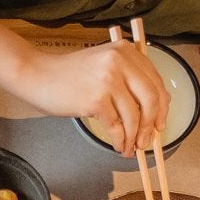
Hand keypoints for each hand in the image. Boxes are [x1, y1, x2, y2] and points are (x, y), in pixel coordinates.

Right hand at [16, 38, 167, 156]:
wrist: (38, 76)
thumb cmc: (67, 74)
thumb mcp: (102, 64)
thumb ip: (125, 77)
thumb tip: (147, 110)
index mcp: (126, 51)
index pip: (156, 82)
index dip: (162, 107)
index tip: (160, 123)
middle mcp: (121, 62)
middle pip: (151, 99)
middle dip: (151, 125)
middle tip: (147, 140)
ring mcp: (109, 80)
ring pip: (134, 116)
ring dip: (134, 137)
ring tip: (130, 148)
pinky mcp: (96, 100)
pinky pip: (116, 126)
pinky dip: (120, 140)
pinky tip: (118, 146)